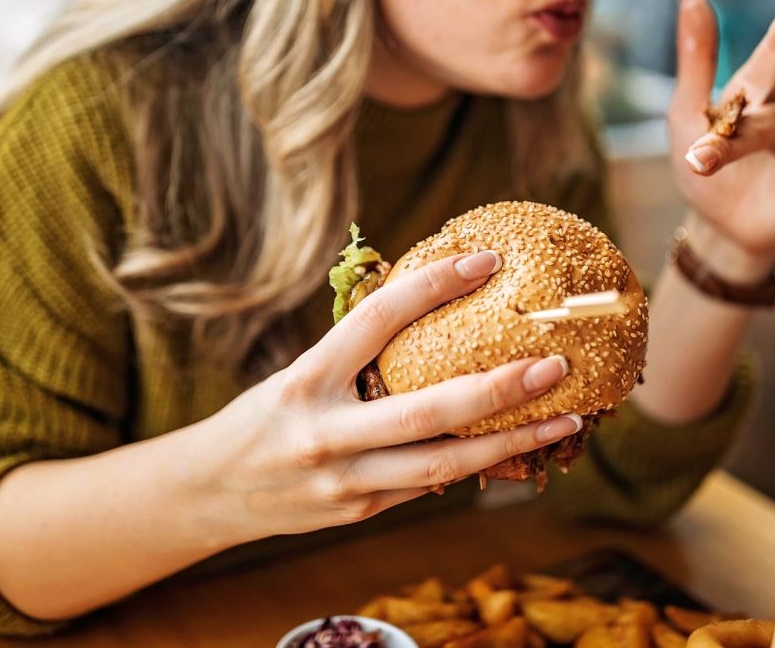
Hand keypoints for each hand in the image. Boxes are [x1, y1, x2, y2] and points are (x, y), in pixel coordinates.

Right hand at [183, 251, 578, 545]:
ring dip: (511, 442)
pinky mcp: (360, 512)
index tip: (487, 261)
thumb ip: (357, 353)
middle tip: (554, 363)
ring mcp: (345, 481)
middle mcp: (325, 432)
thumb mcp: (298, 372)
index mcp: (306, 378)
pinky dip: (478, 466)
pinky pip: (430, 487)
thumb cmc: (263, 417)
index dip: (435, 285)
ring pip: (443, 465)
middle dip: (500, 388)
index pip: (378, 319)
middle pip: (428, 411)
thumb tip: (436, 308)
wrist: (209, 491)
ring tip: (565, 418)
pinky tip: (521, 449)